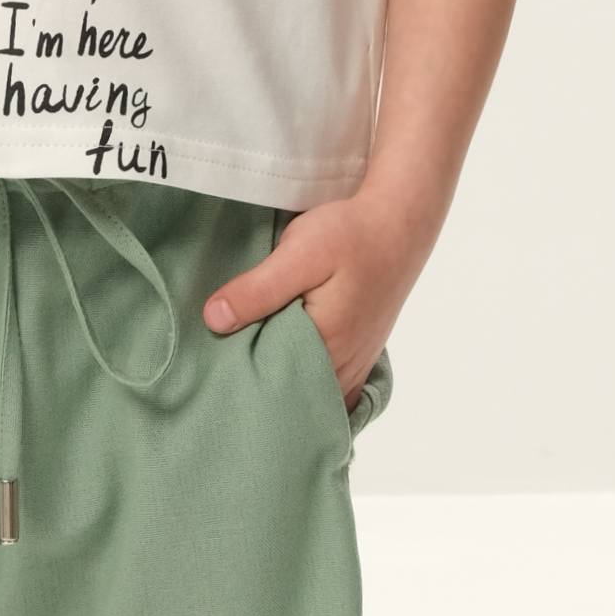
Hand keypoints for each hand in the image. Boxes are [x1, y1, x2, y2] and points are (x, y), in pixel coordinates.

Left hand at [201, 190, 431, 408]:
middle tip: (224, 366)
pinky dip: (308, 381)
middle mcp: (345, 365)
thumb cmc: (350, 234)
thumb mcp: (299, 252)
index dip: (242, 376)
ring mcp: (356, 364)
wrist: (400, 222)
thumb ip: (258, 289)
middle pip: (292, 393)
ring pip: (311, 392)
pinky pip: (331, 386)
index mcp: (327, 346)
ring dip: (284, 382)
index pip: (272, 383)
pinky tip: (287, 364)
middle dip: (261, 384)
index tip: (215, 365)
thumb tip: (214, 320)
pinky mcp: (361, 354)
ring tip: (248, 365)